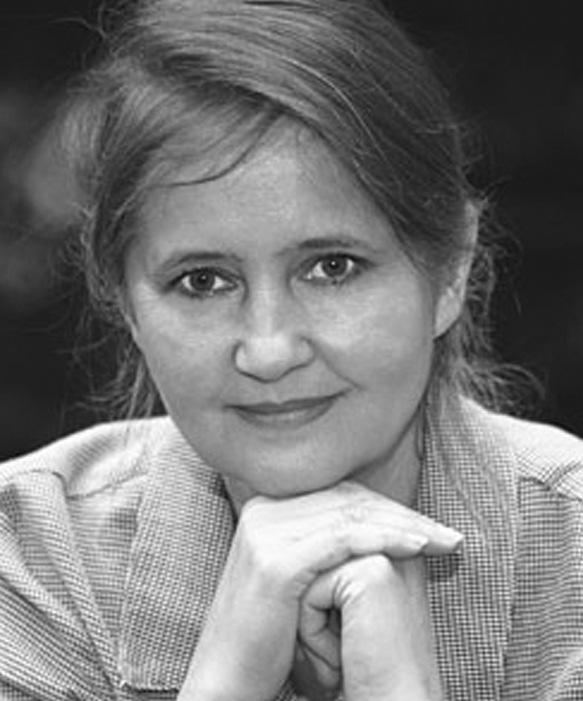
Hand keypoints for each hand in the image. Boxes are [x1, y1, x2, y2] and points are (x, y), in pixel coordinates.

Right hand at [178, 481, 459, 700]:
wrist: (229, 679)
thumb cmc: (271, 639)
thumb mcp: (302, 582)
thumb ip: (327, 547)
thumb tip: (381, 530)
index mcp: (270, 510)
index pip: (341, 497)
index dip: (389, 509)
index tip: (431, 527)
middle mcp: (265, 510)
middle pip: (348, 501)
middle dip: (404, 515)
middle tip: (448, 533)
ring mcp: (267, 530)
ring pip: (351, 515)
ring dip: (404, 525)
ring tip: (444, 541)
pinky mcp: (275, 558)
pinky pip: (343, 539)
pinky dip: (386, 540)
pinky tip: (418, 546)